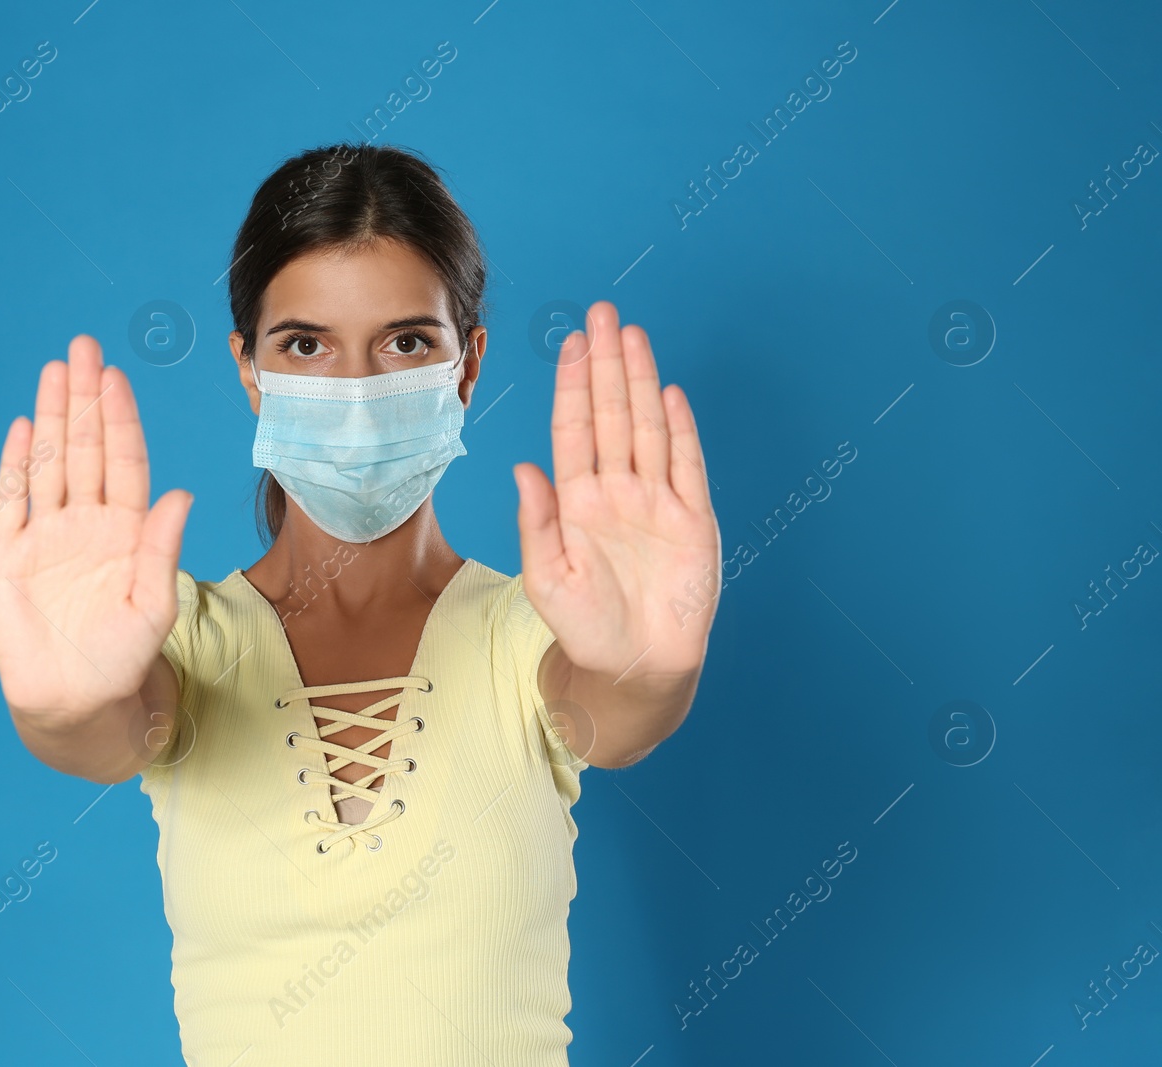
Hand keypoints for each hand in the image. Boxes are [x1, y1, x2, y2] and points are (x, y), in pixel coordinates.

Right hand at [0, 335, 192, 721]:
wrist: (73, 700)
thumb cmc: (122, 658)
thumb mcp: (152, 604)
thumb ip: (161, 549)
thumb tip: (183, 495)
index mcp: (125, 531)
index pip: (124, 462)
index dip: (120, 420)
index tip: (118, 378)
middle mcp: (86, 523)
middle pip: (85, 448)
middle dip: (84, 399)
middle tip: (84, 348)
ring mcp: (45, 535)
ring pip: (49, 463)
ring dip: (51, 417)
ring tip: (54, 371)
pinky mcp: (8, 555)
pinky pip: (11, 500)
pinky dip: (15, 464)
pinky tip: (21, 428)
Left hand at [514, 301, 720, 682]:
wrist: (633, 667)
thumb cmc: (585, 626)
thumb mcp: (546, 577)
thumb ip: (537, 522)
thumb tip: (523, 468)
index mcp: (577, 501)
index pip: (574, 429)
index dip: (573, 385)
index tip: (570, 343)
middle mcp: (616, 491)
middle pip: (612, 414)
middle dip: (606, 364)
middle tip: (603, 314)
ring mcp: (656, 502)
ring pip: (648, 428)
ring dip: (641, 382)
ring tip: (632, 337)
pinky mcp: (692, 522)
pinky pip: (686, 466)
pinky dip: (681, 431)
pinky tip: (671, 394)